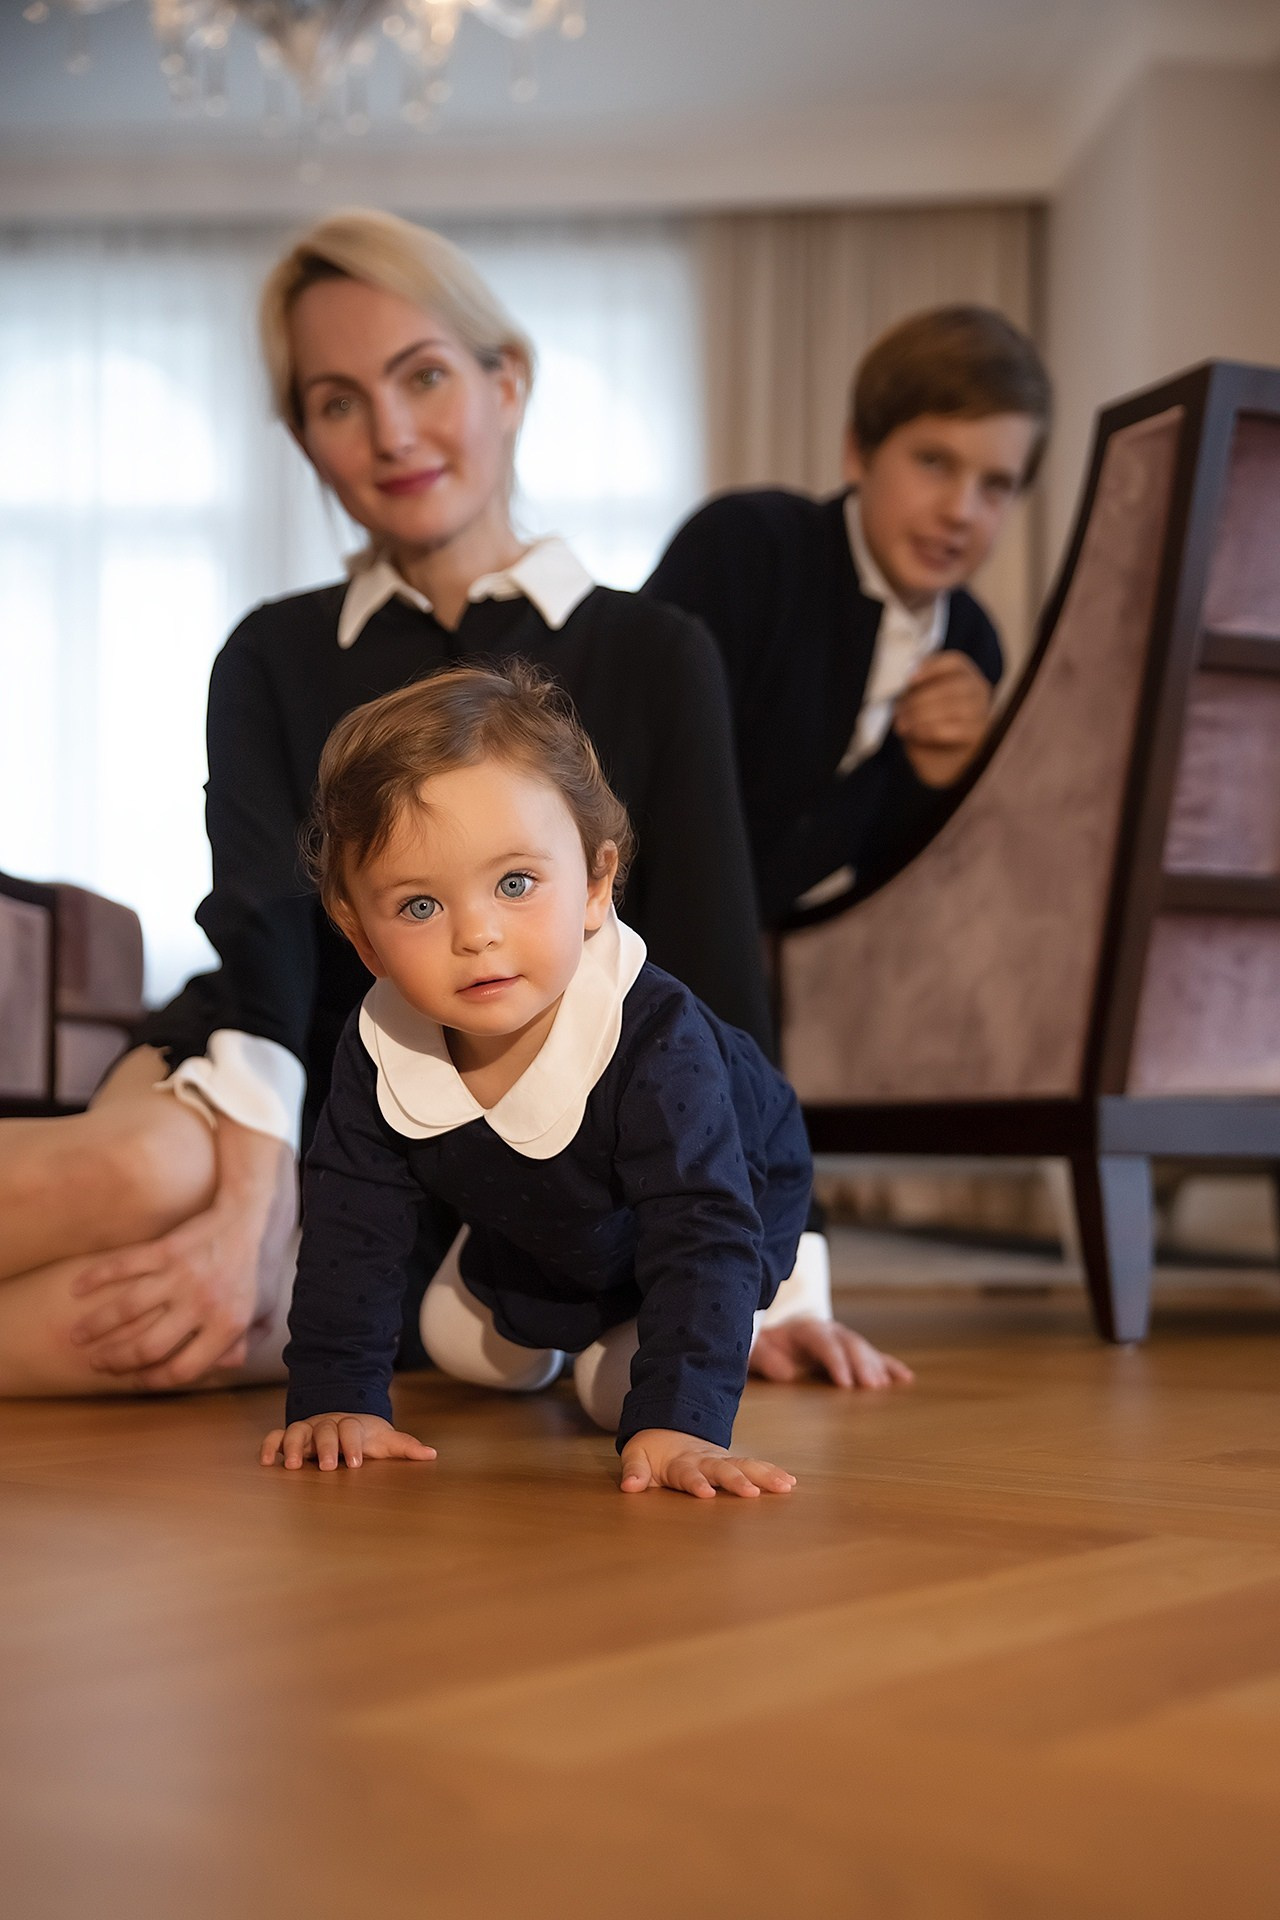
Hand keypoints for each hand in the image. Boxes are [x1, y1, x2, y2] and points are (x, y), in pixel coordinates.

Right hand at [68, 1116, 293, 1388]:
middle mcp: (201, 1304)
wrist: (255, 1216)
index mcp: (227, 1325)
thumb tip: (219, 1369)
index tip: (135, 1380)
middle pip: (145, 1346)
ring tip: (76, 1337)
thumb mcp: (266, 1313)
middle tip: (97, 1362)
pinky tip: (76, 1289)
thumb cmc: (261, 1269)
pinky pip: (124, 1265)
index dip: (152, 1381)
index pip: (181, 1369)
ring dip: (96, 1326)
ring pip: (126, 1309)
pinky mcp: (166, 1249)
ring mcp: (180, 1275)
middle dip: (115, 1360)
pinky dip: (96, 1277)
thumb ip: (244, 1345)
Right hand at [261, 1412, 436, 1471]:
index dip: (353, 1444)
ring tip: (294, 1466)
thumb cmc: (365, 1437)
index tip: (355, 1463)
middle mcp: (328, 1424)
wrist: (342, 1422)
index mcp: (352, 1424)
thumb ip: (405, 1447)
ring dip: (295, 1446)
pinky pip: (276, 1437)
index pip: (352, 1429)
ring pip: (297, 1430)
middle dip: (326, 1446)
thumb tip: (432, 1454)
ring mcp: (308, 1429)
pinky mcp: (291, 1438)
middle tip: (328, 1466)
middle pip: (324, 1428)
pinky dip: (271, 1446)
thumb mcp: (384, 1440)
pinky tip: (268, 1462)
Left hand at [619, 1427, 795, 1498]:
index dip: (696, 1483)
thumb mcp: (635, 1456)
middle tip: (752, 1492)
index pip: (689, 1474)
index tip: (706, 1494)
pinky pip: (754, 1466)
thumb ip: (634, 1472)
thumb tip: (629, 1486)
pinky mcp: (732, 1462)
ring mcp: (721, 1460)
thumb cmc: (652, 1449)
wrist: (668, 1425)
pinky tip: (790, 1483)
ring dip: (764, 1475)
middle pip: (723, 1469)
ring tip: (785, 1486)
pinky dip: (771, 1472)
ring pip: (745, 1465)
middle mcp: (705, 1460)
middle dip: (737, 1480)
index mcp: (680, 1462)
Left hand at [750, 1317, 913, 1389]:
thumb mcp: (756, 1351)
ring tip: (884, 1387)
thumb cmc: (764, 1349)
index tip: (845, 1384)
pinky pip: (875, 1357)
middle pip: (849, 1344)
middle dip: (861, 1365)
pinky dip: (890, 1366)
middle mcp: (829, 1330)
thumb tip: (786, 1372)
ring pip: (864, 1350)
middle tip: (871, 1387)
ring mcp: (844, 1339)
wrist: (771, 1339)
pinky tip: (905, 1379)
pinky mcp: (853, 1352)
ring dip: (876, 1367)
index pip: (824, 1342)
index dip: (836, 1361)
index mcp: (805, 1329)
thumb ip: (766, 1358)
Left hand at [893, 650, 993, 786]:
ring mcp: (981, 713)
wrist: (938, 759)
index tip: (909, 679)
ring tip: (902, 724)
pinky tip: (913, 733)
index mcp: (967, 674)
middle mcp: (979, 690)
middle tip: (899, 711)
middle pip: (951, 686)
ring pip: (951, 707)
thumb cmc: (928, 722)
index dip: (931, 667)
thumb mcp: (921, 699)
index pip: (954, 662)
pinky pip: (949, 729)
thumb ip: (916, 687)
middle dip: (920, 698)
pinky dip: (926, 730)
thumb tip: (905, 680)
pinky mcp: (975, 735)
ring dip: (920, 716)